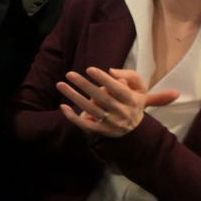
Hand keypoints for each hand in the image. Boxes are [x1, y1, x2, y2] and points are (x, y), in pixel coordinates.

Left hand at [57, 66, 179, 137]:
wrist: (135, 127)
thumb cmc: (132, 100)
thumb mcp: (139, 87)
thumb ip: (130, 76)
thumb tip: (111, 71)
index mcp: (132, 100)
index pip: (118, 89)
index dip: (104, 79)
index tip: (89, 69)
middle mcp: (122, 113)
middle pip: (102, 98)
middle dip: (84, 85)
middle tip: (69, 74)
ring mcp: (111, 124)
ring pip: (90, 110)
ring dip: (74, 97)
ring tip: (60, 84)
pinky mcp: (101, 131)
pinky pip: (85, 125)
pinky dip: (73, 117)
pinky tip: (63, 106)